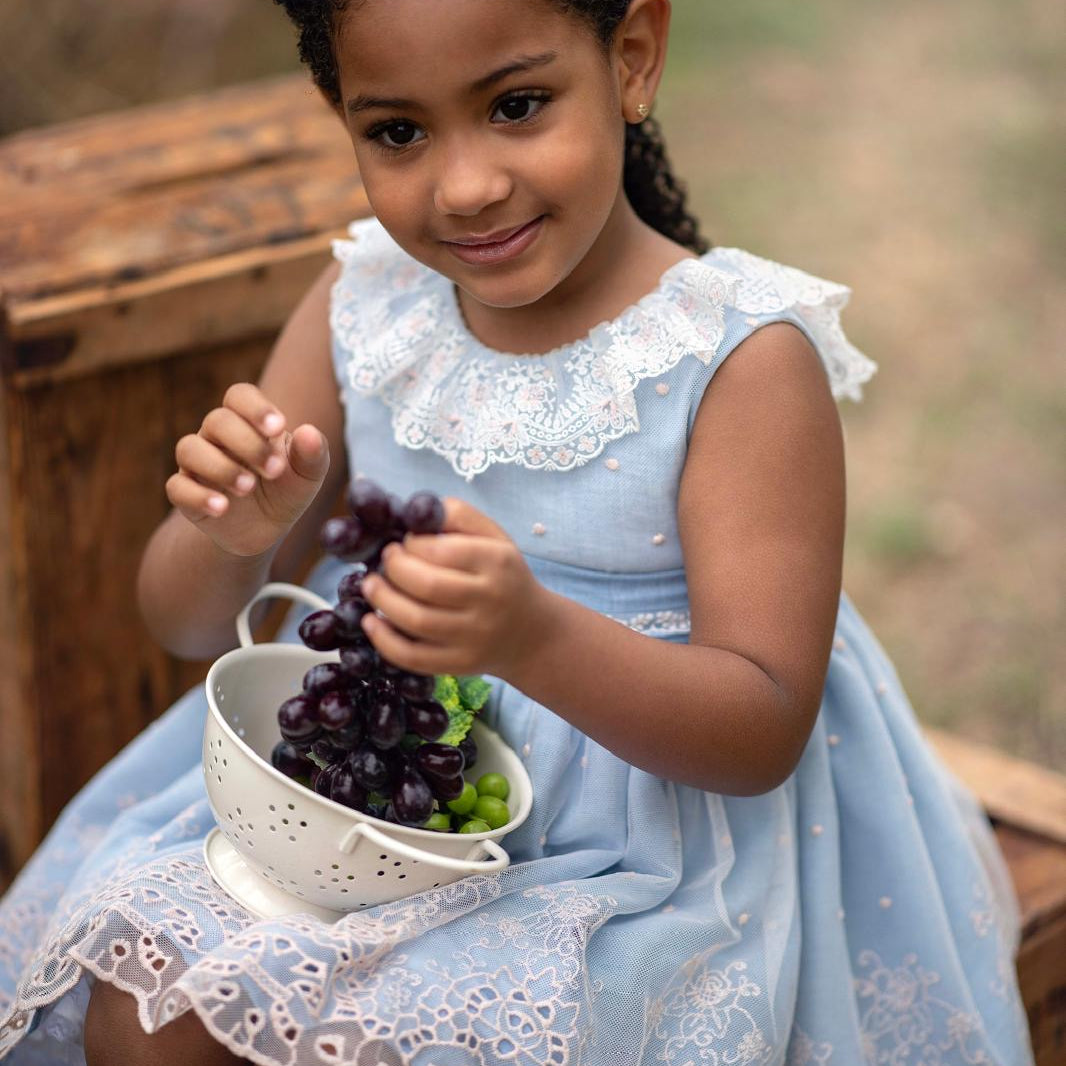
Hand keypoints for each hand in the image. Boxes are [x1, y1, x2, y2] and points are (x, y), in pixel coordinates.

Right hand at [166, 383, 330, 556]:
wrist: (265, 530)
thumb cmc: (286, 489)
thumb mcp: (308, 474)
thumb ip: (313, 453)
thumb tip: (309, 432)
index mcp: (247, 422)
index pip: (239, 396)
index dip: (255, 407)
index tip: (278, 427)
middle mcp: (217, 436)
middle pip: (217, 421)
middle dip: (247, 444)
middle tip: (275, 470)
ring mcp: (198, 464)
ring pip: (189, 449)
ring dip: (220, 467)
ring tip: (248, 488)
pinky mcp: (186, 493)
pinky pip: (176, 487)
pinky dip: (197, 496)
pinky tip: (221, 508)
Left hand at [359, 498, 552, 678]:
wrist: (532, 634)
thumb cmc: (504, 577)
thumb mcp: (495, 538)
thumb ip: (459, 516)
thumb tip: (417, 508)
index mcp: (497, 562)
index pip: (443, 550)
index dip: (412, 544)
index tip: (404, 542)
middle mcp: (488, 600)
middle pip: (427, 586)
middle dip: (393, 569)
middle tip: (385, 561)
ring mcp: (474, 637)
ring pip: (417, 621)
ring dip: (383, 601)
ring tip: (371, 585)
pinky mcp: (459, 664)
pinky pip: (414, 657)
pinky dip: (384, 640)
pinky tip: (371, 622)